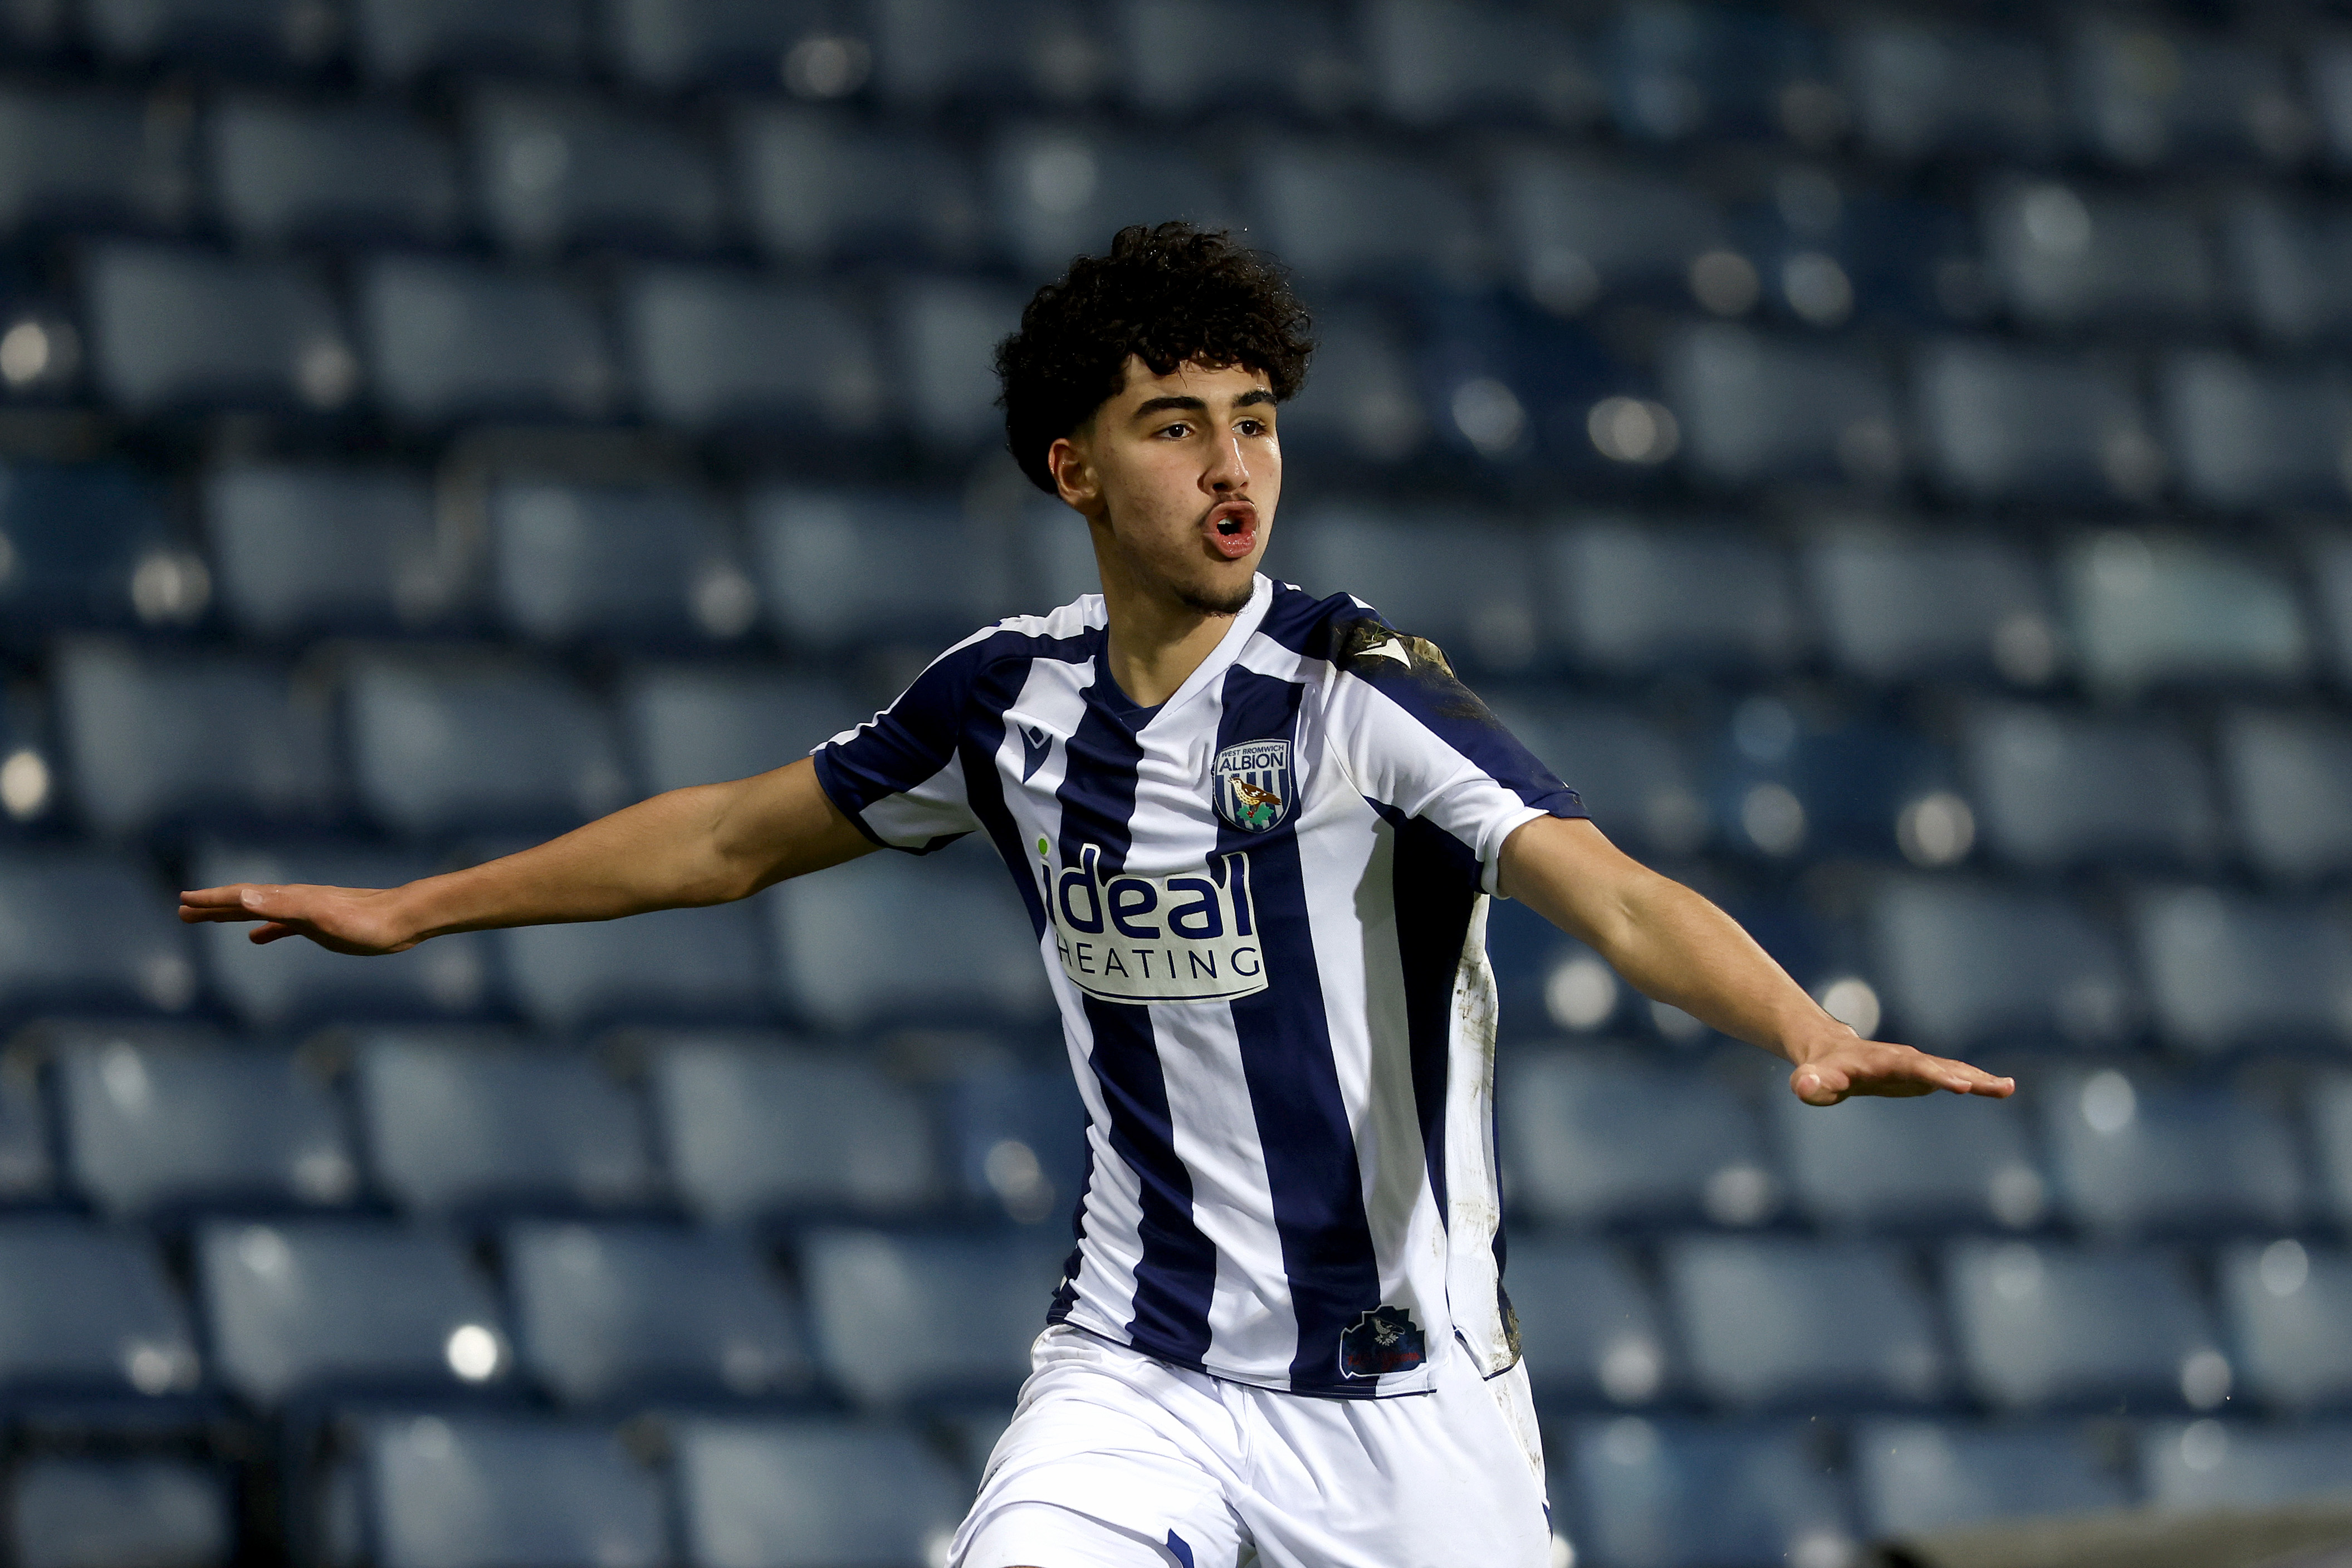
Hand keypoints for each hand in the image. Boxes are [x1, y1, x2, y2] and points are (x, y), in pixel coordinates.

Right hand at [177, 882, 419, 955]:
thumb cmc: (367, 922)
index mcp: (289, 899)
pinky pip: (283, 926)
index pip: (241, 896)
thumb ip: (282, 908)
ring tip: (205, 920)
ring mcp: (307, 912)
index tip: (182, 901)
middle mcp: (294, 900)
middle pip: (244, 901)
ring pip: (260, 911)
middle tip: (179, 912)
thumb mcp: (321, 917)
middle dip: (212, 907)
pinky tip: (256, 938)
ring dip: (231, 915)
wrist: (404, 920)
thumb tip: (242, 897)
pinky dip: (264, 929)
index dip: (211, 900)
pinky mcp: (322, 924)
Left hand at [1787, 1035, 2015, 1106]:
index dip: (1933, 1075)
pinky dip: (1978, 1082)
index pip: (1911, 1067)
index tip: (1958, 1086)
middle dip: (1967, 1076)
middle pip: (1939, 1066)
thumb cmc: (1820, 1070)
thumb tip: (1806, 1087)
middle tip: (1997, 1087)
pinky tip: (2003, 1088)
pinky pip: (1956, 1077)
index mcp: (1881, 1061)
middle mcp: (1905, 1059)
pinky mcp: (1925, 1074)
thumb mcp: (1810, 1079)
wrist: (1830, 1053)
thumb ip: (1810, 1084)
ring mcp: (1918, 1065)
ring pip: (1953, 1070)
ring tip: (2008, 1088)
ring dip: (1980, 1079)